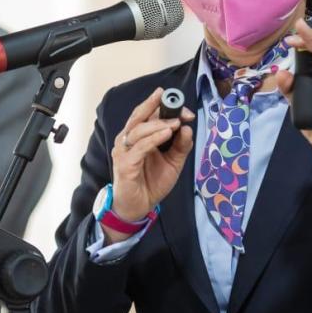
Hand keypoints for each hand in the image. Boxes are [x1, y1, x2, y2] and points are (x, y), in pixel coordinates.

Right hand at [109, 87, 194, 242]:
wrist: (138, 207)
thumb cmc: (151, 183)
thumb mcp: (173, 163)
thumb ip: (181, 146)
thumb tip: (188, 128)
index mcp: (138, 136)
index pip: (148, 114)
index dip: (164, 108)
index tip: (186, 111)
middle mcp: (127, 140)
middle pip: (139, 115)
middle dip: (156, 106)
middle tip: (176, 105)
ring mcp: (124, 151)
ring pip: (139, 129)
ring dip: (158, 123)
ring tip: (175, 122)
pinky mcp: (125, 164)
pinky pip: (139, 148)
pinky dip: (153, 139)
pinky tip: (167, 134)